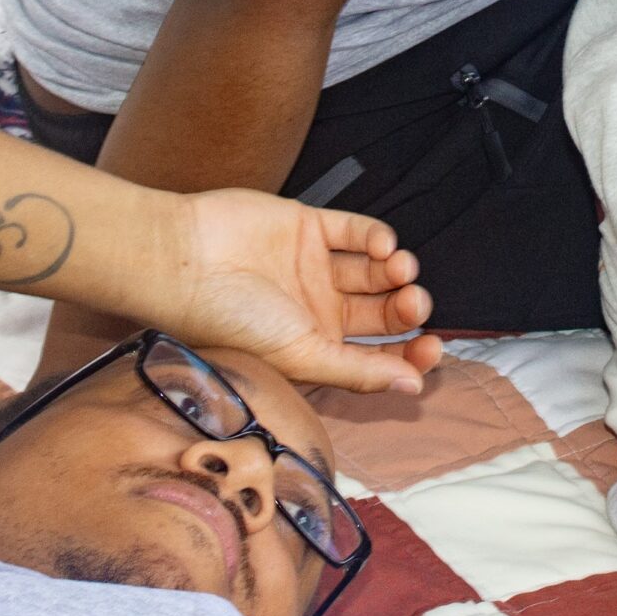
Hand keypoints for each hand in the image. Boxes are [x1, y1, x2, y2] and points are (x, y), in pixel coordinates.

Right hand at [155, 189, 441, 393]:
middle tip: (412, 303)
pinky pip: (356, 231)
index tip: (432, 348)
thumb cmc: (229, 320)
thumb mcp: (299, 356)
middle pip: (383, 312)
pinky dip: (377, 237)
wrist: (184, 260)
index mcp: (316, 349)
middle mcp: (319, 310)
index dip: (411, 355)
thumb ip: (358, 370)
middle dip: (407, 309)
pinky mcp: (308, 226)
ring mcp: (314, 266)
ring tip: (397, 268)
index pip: (379, 356)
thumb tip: (414, 389)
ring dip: (397, 270)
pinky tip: (381, 245)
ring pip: (375, 270)